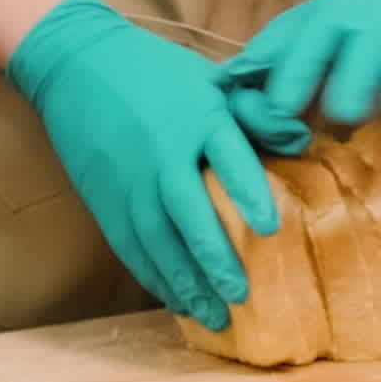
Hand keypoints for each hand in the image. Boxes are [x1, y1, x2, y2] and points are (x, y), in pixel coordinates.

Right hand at [3, 0, 276, 329]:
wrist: (78, 65)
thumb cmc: (158, 73)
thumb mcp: (210, 81)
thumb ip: (255, 113)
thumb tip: (301, 138)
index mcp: (197, 116)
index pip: (226, 156)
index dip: (248, 192)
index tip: (270, 227)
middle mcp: (163, 152)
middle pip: (188, 211)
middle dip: (214, 256)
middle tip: (241, 293)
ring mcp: (130, 180)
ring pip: (157, 240)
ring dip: (185, 281)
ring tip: (214, 316)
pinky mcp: (106, 200)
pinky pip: (131, 247)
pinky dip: (154, 277)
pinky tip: (177, 301)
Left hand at [219, 0, 380, 152]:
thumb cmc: (338, 18)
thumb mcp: (297, 25)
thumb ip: (262, 56)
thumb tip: (218, 85)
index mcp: (332, 25)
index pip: (304, 62)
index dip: (288, 94)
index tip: (279, 120)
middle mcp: (372, 42)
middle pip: (353, 92)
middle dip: (341, 112)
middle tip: (334, 128)